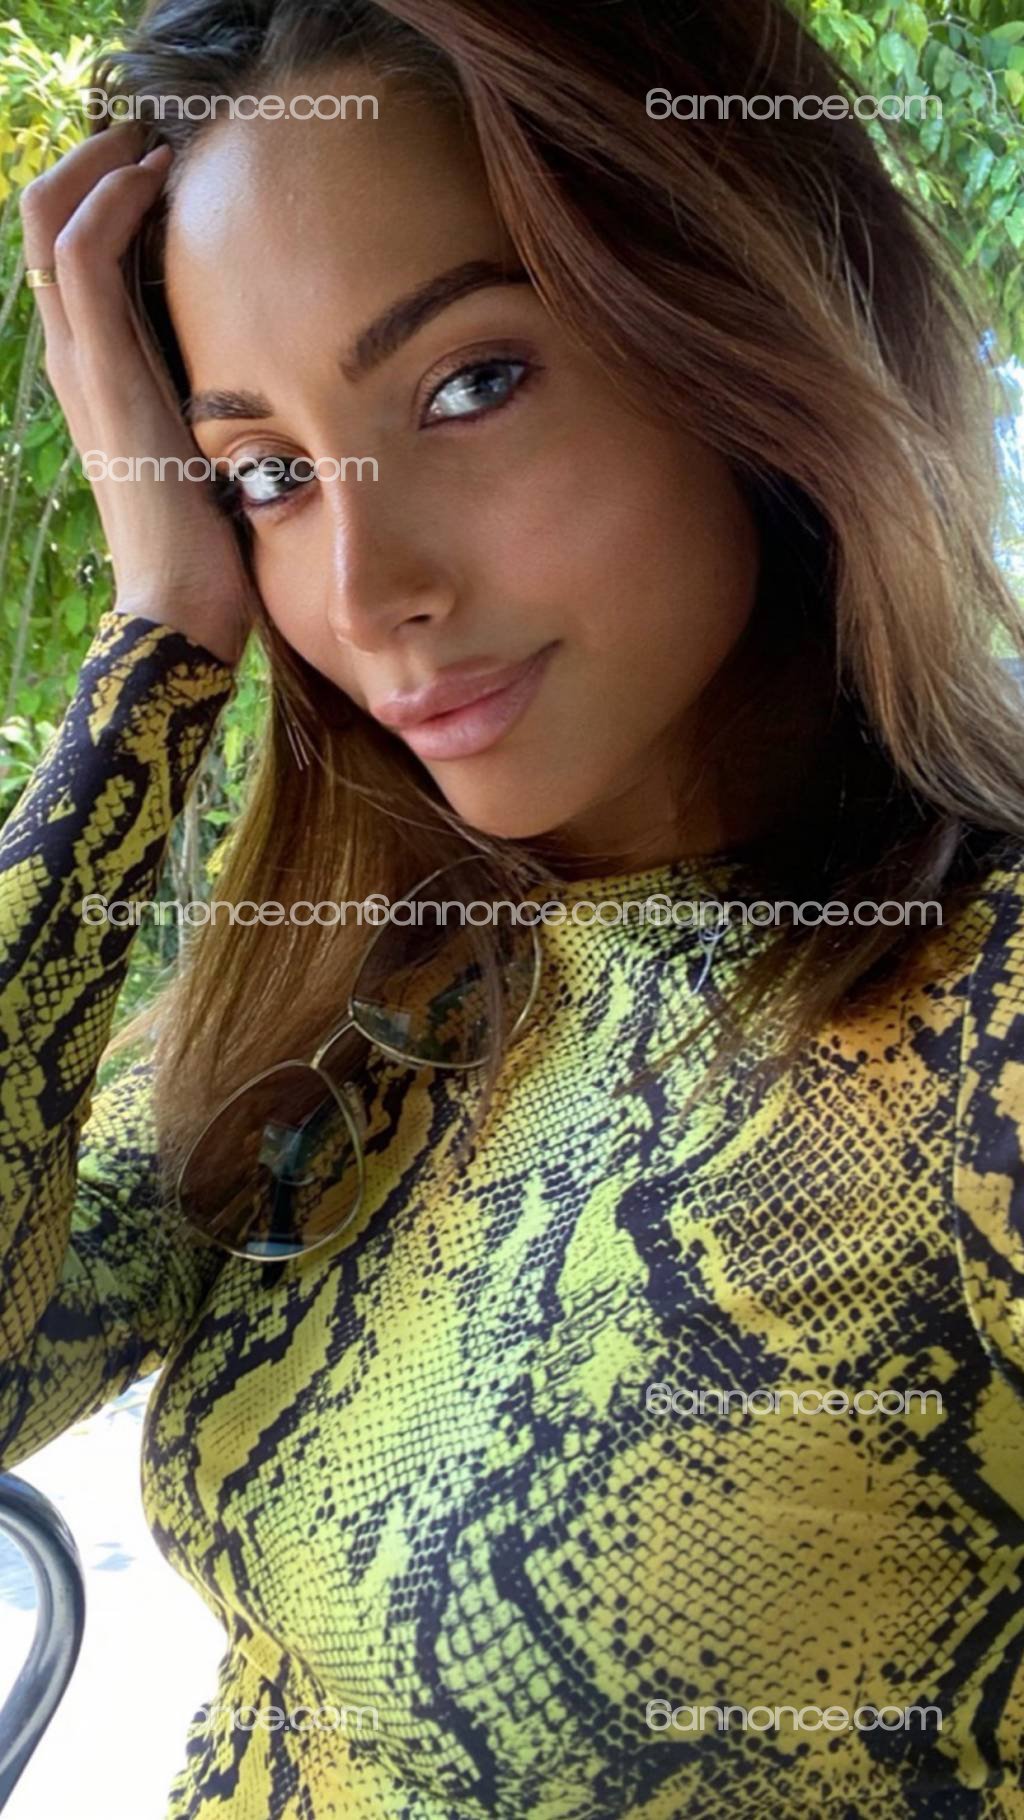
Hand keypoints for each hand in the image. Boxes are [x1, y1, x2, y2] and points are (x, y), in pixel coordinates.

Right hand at [19, 123, 253, 667]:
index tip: (161, 166)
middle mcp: (75, 359)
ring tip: (151, 139)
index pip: (69, 253)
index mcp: (98, 373)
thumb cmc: (208, 543)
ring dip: (98, 163)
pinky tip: (157, 181)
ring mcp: (82, 363)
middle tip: (149, 135)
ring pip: (51, 222)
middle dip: (92, 161)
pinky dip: (111, 201)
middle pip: (45, 221)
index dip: (100, 193)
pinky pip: (82, 256)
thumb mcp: (211, 448)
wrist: (181, 605)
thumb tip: (269, 368)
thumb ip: (214, 399)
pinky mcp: (103, 372)